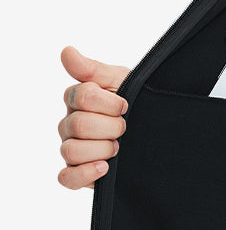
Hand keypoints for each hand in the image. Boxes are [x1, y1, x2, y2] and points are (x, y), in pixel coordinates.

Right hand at [58, 46, 130, 189]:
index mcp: (77, 99)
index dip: (108, 102)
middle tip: (125, 127)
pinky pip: (66, 178)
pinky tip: (104, 167)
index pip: (81, 96)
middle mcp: (69, 123)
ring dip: (101, 149)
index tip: (125, 105)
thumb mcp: (120, 81)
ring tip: (118, 147)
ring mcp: (71, 148)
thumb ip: (92, 69)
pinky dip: (84, 173)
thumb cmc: (135, 101)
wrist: (154, 130)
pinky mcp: (77, 172)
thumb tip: (66, 51)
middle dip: (109, 127)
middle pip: (78, 125)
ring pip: (71, 151)